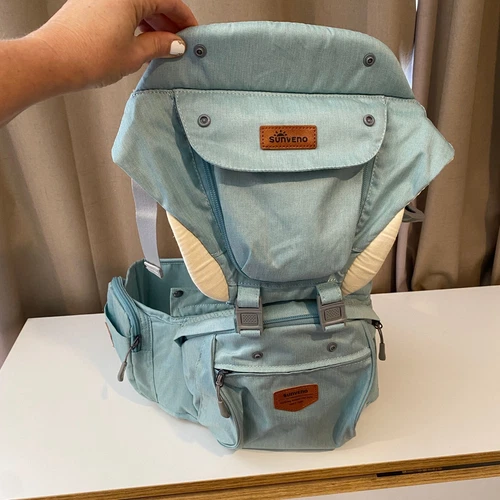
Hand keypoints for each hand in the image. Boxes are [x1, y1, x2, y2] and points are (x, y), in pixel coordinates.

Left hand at [31, 0, 197, 88]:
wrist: (51, 62)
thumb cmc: (87, 57)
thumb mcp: (134, 55)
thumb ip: (159, 45)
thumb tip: (175, 44)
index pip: (168, 0)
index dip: (184, 18)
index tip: (192, 33)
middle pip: (152, 0)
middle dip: (169, 20)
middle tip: (179, 42)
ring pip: (136, 3)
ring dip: (152, 21)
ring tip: (162, 45)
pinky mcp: (89, 4)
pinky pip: (121, 7)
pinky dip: (135, 21)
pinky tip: (141, 39)